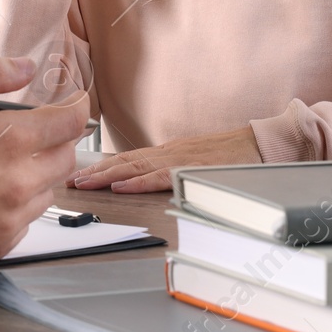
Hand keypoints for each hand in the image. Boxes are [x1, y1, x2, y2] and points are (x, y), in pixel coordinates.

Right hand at [0, 54, 89, 264]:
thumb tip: (26, 67)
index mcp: (8, 140)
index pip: (71, 122)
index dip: (74, 106)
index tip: (70, 102)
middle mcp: (17, 182)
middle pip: (66, 158)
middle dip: (53, 140)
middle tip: (22, 131)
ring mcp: (9, 219)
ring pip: (48, 191)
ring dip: (34, 173)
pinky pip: (26, 220)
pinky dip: (15, 204)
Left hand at [68, 126, 261, 192]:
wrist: (262, 144)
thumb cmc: (234, 155)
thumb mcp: (196, 161)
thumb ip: (174, 170)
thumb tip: (152, 182)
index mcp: (168, 151)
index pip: (127, 159)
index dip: (101, 167)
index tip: (79, 175)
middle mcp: (169, 152)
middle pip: (124, 161)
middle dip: (95, 172)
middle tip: (69, 181)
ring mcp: (180, 159)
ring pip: (135, 167)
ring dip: (107, 176)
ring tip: (84, 184)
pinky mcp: (194, 169)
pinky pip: (161, 176)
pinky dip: (139, 182)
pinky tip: (122, 187)